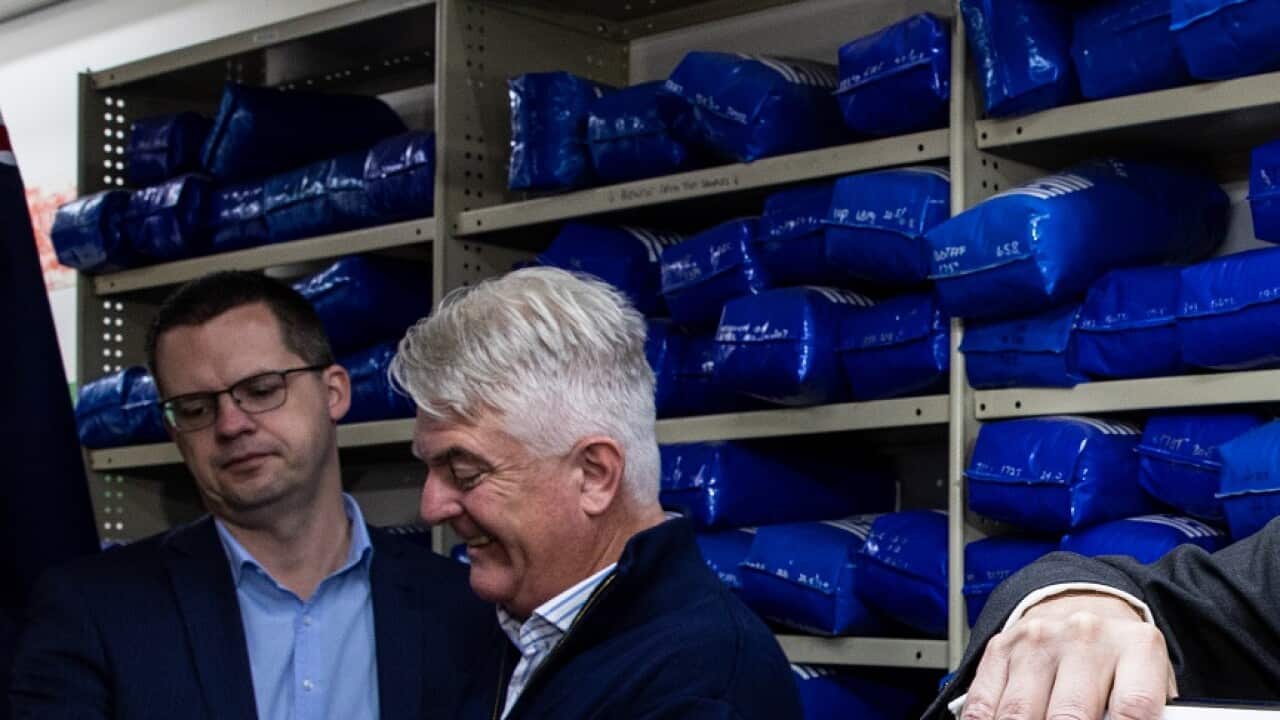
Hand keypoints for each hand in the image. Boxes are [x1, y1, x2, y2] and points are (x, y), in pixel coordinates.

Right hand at [960, 591, 1176, 719]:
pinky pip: (984, 701)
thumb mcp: (1150, 680)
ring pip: (1021, 712)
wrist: (1081, 603)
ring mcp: (1038, 639)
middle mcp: (1085, 636)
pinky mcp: (1001, 647)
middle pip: (1070, 715)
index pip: (1133, 710)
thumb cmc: (1120, 659)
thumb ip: (1148, 711)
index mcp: (1136, 645)